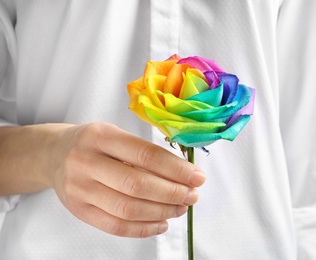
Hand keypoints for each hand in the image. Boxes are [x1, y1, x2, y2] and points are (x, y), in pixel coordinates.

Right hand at [0, 122, 204, 237]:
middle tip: (192, 195)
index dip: (176, 169)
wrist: (54, 155)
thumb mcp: (115, 134)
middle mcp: (87, 162)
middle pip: (138, 185)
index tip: (197, 177)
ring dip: (162, 212)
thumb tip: (183, 174)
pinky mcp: (78, 211)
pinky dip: (144, 229)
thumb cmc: (92, 143)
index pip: (146, 155)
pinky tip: (161, 223)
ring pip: (128, 209)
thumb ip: (144, 151)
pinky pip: (115, 226)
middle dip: (172, 193)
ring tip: (180, 208)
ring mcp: (80, 189)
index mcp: (101, 136)